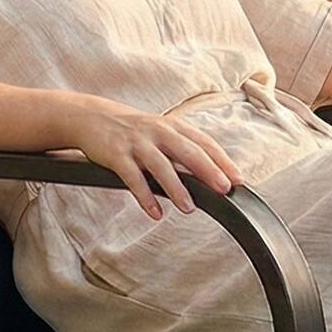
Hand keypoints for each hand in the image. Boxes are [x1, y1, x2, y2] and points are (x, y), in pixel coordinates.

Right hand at [66, 98, 245, 219]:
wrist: (93, 118)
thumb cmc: (135, 131)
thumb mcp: (162, 134)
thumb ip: (184, 152)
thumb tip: (212, 176)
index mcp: (174, 127)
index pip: (204, 143)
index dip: (222, 161)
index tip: (238, 180)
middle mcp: (159, 132)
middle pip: (188, 152)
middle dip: (207, 171)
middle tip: (223, 189)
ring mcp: (138, 143)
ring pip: (161, 166)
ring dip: (176, 188)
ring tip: (188, 208)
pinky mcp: (117, 155)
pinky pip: (133, 178)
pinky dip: (144, 196)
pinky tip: (155, 213)